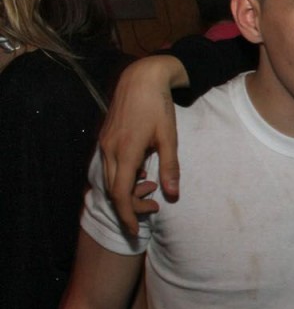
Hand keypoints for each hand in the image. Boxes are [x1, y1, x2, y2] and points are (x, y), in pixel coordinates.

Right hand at [97, 56, 184, 234]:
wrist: (141, 79)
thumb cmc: (158, 107)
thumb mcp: (169, 138)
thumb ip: (170, 167)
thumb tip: (173, 194)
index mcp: (126, 152)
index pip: (120, 193)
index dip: (127, 214)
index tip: (135, 229)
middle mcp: (109, 150)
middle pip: (113, 190)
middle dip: (130, 205)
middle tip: (153, 208)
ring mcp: (104, 144)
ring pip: (109, 178)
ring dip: (126, 190)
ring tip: (149, 190)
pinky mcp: (105, 138)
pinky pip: (109, 166)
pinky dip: (122, 176)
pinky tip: (141, 172)